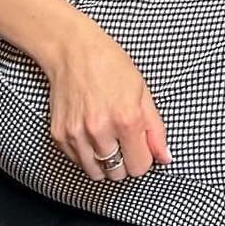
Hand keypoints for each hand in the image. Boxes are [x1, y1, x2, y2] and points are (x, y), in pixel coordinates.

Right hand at [43, 20, 169, 182]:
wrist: (74, 51)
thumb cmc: (112, 66)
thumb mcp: (143, 91)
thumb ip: (156, 129)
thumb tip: (165, 158)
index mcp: (127, 118)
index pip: (139, 166)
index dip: (144, 157)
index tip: (141, 146)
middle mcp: (100, 130)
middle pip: (118, 174)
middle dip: (125, 161)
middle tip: (124, 139)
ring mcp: (77, 135)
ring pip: (96, 173)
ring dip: (105, 162)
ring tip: (107, 137)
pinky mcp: (59, 136)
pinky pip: (78, 162)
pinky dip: (87, 155)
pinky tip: (91, 133)